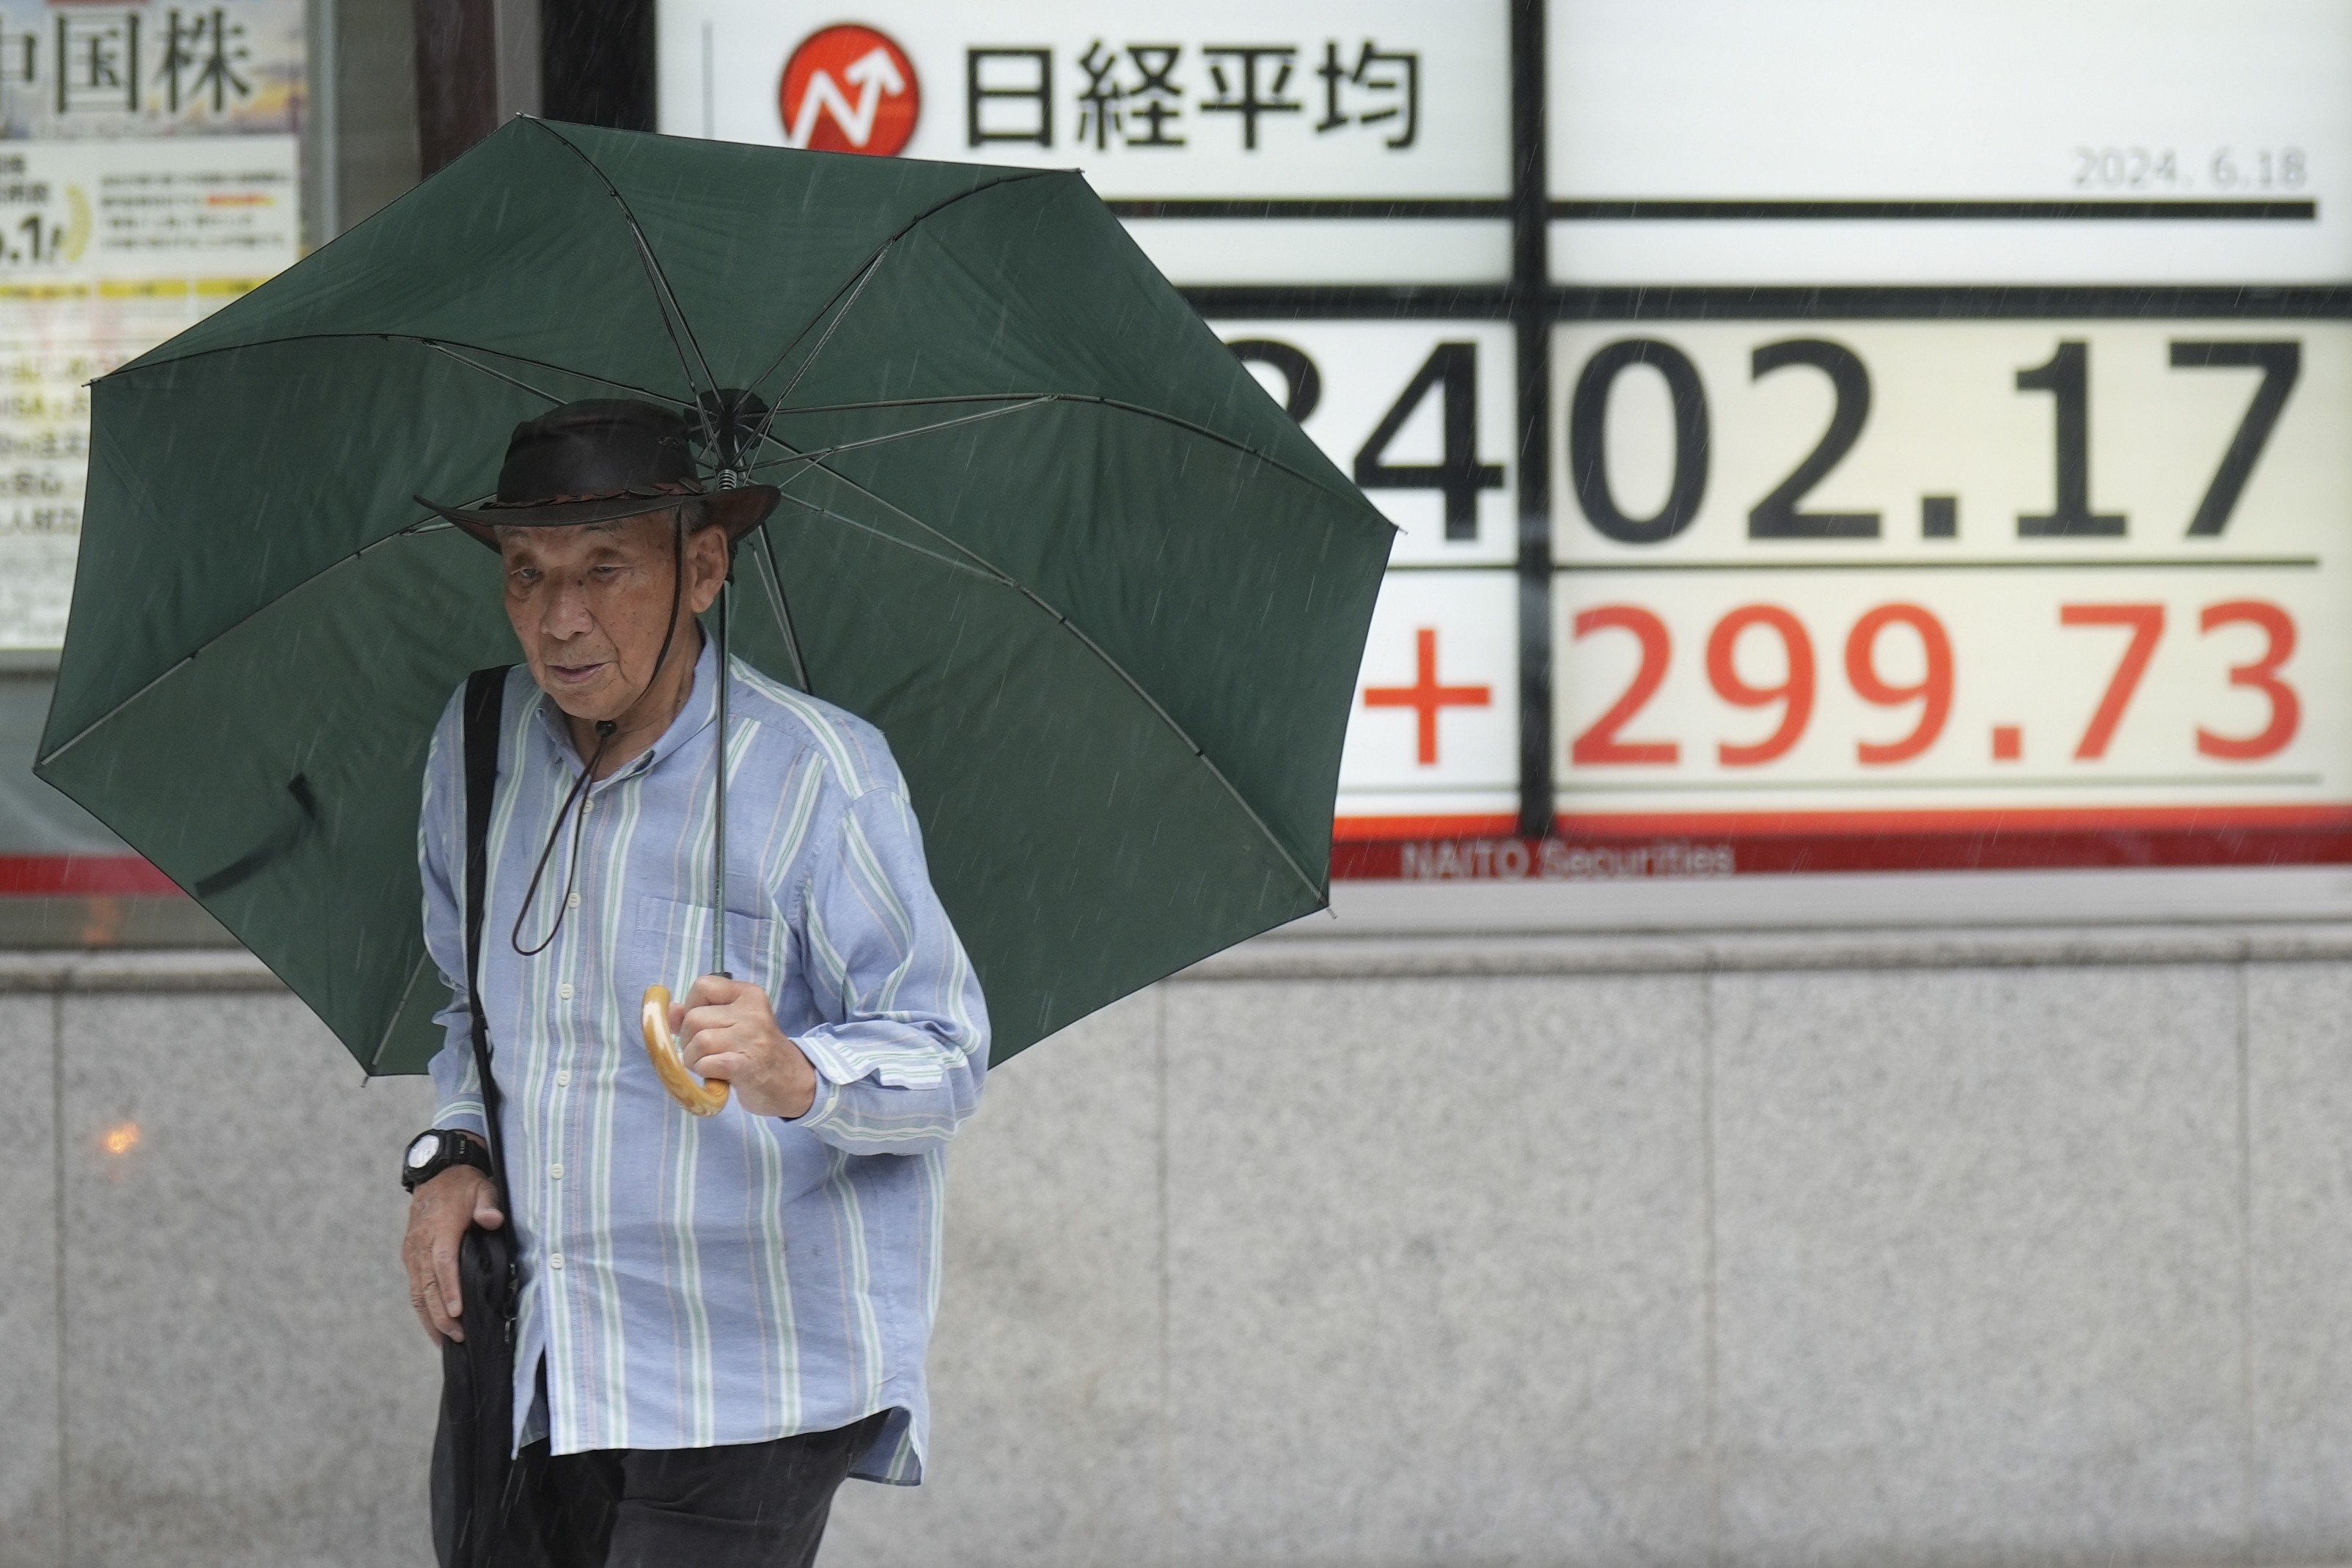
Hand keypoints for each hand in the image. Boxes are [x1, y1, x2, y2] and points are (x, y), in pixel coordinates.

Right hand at [401, 1163, 502, 1345]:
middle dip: (441, 1314)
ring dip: (430, 1318)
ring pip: (417, 1292)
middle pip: (427, 1284)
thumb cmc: (464, 1185)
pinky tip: (434, 1326)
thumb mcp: (482, 1187)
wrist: (437, 1174)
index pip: (442, 1263)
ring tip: (446, 1341)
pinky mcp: (410, 1257)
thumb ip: (488, 1204)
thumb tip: (492, 1220)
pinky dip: (423, 1309)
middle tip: (459, 1337)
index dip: (449, 1289)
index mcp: (439, 1228)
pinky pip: (415, 1288)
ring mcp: (412, 1252)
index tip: (457, 1312)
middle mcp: (420, 1244)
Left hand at [672, 973, 817, 1118]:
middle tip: (705, 1053)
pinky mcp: (746, 1065)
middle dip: (688, 1040)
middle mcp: (752, 1012)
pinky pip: (706, 1063)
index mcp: (748, 994)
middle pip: (694, 1018)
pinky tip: (717, 1076)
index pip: (703, 985)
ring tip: (710, 1066)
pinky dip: (704, 1073)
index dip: (691, 1007)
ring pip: (697, 1042)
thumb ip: (700, 1014)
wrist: (791, 1082)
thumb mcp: (732, 1024)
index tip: (701, 1025)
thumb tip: (667, 1010)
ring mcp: (751, 1038)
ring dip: (694, 1060)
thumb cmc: (756, 1051)